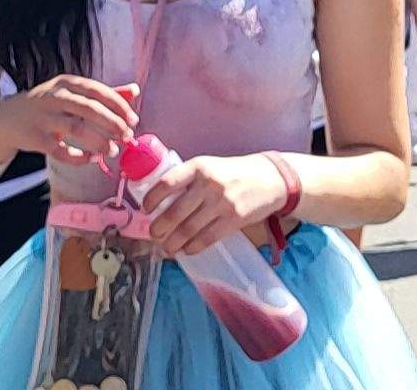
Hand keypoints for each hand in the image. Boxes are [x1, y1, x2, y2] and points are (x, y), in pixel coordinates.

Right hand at [0, 75, 139, 172]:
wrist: (6, 119)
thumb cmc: (47, 105)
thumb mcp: (71, 93)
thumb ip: (102, 93)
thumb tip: (135, 91)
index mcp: (66, 83)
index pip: (97, 90)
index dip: (118, 105)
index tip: (133, 120)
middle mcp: (54, 96)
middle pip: (89, 109)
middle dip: (112, 124)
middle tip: (127, 137)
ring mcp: (42, 117)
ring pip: (76, 128)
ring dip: (98, 141)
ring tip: (112, 151)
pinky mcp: (34, 138)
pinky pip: (60, 150)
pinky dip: (78, 156)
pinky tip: (90, 159)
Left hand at [136, 152, 291, 257]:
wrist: (270, 179)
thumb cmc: (235, 173)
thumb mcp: (210, 167)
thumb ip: (189, 180)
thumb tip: (163, 202)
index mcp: (199, 167)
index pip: (167, 183)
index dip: (152, 198)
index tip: (146, 208)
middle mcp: (209, 184)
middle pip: (175, 211)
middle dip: (160, 227)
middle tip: (154, 234)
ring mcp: (222, 202)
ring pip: (189, 228)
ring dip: (174, 242)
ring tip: (167, 248)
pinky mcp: (234, 219)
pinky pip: (207, 238)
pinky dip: (193, 247)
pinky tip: (187, 250)